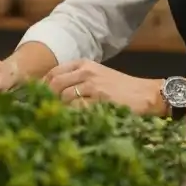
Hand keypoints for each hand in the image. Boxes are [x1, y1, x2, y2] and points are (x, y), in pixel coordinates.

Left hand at [44, 59, 162, 115]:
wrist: (147, 94)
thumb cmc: (121, 88)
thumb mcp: (98, 75)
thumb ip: (77, 79)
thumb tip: (52, 92)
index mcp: (84, 64)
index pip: (53, 72)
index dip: (42, 86)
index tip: (38, 98)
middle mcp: (86, 72)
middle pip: (55, 84)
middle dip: (47, 99)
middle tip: (46, 111)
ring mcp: (93, 86)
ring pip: (64, 97)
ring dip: (60, 109)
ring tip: (59, 118)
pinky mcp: (101, 101)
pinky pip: (78, 109)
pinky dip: (73, 116)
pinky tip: (73, 121)